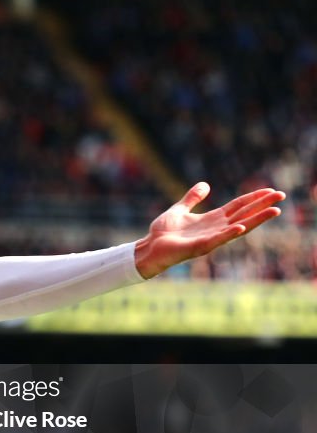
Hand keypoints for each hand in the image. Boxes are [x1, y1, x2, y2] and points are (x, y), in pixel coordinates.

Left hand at [134, 181, 283, 278]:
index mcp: (212, 219)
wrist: (149, 247)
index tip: (270, 190)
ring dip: (256, 220)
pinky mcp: (200, 247)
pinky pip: (218, 239)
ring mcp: (210, 238)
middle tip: (281, 195)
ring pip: (238, 227)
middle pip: (244, 214)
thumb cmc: (163, 232)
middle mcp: (215, 229)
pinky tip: (242, 227)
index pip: (238, 206)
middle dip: (262, 206)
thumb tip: (205, 185)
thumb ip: (192, 198)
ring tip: (274, 211)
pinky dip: (230, 233)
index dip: (254, 198)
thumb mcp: (179, 209)